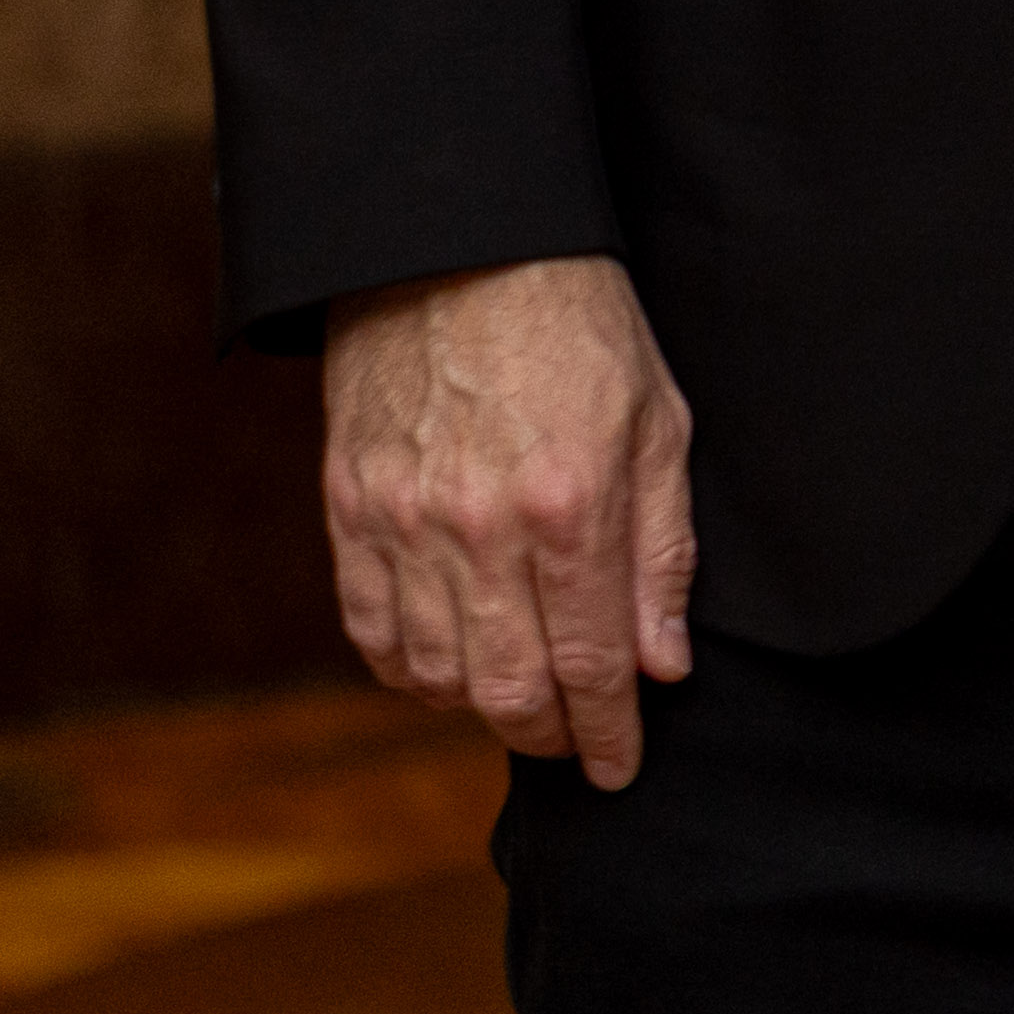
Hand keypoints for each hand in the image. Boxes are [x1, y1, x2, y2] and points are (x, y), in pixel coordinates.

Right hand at [322, 255, 697, 784]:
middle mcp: (479, 531)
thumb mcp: (658, 417)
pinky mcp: (349, 513)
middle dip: (549, 737)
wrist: (457, 245)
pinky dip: (411, 671)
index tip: (622, 768)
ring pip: (436, 677)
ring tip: (523, 704)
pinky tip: (448, 666)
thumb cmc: (579, 322)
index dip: (609, 732)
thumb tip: (664, 663)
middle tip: (577, 747)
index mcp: (570, 504)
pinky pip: (374, 634)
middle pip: (508, 691)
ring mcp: (403, 526)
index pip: (594, 663)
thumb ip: (663, 548)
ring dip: (481, 710)